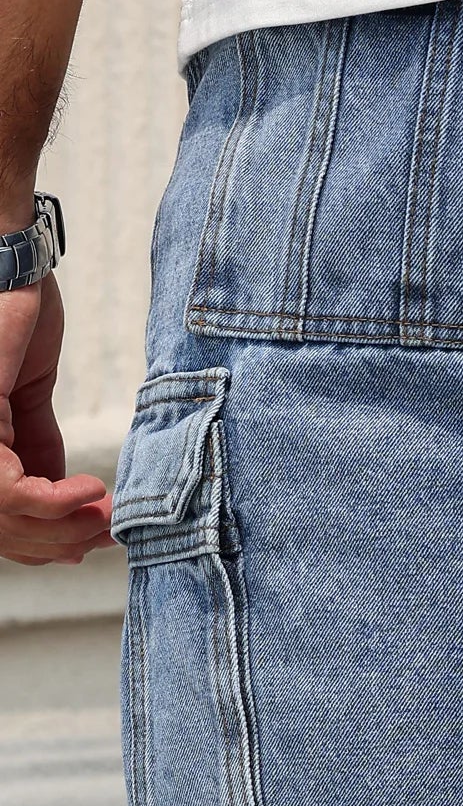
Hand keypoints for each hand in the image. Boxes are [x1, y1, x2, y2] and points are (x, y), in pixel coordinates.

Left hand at [0, 275, 115, 564]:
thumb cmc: (12, 316)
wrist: (9, 266)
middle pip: (4, 528)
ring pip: (9, 518)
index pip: (0, 516)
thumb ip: (38, 444)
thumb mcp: (27, 395)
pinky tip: (91, 492)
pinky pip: (13, 492)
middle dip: (61, 540)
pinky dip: (58, 503)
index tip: (96, 536)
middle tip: (109, 533)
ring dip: (67, 526)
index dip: (46, 539)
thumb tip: (64, 494)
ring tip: (106, 515)